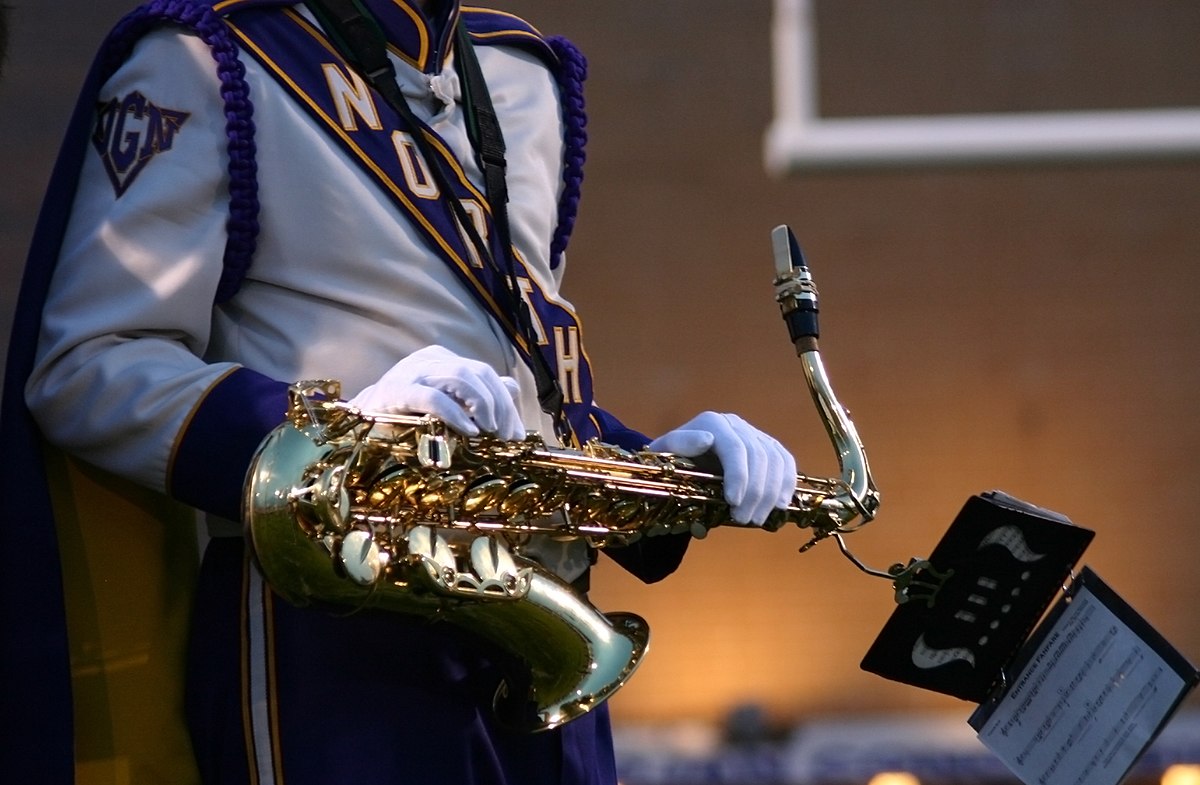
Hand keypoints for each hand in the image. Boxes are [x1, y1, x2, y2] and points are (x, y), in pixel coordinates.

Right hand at [347, 345, 524, 439]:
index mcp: (441, 360)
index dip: (506, 402)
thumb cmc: (402, 417)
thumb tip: (512, 388)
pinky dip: (455, 414)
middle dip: (500, 405)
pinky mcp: (395, 392)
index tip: (516, 434)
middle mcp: (428, 360)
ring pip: (461, 377)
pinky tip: (469, 431)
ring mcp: (411, 373)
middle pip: (479, 372)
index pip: (485, 372)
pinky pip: (433, 397)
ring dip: (483, 405)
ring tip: (489, 431)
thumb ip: (476, 394)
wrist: (355, 425)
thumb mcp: (443, 402)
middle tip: (506, 435)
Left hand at [648, 412, 795, 524]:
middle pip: (758, 456)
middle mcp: (738, 424)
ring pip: (776, 461)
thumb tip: (706, 440)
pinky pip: (786, 462)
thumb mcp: (666, 452)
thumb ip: (680, 444)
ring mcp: (756, 434)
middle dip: (754, 492)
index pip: (735, 448)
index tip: (733, 502)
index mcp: (713, 422)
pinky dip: (787, 484)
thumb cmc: (672, 459)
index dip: (739, 476)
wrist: (683, 459)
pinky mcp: (769, 446)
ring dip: (771, 494)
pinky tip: (780, 506)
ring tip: (757, 519)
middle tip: (742, 519)